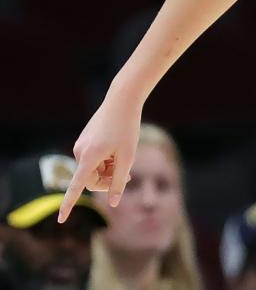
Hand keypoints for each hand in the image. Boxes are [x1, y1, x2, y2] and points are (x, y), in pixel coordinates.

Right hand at [56, 92, 142, 222]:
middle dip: (108, 181)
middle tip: (128, 175)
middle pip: (92, 180)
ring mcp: (80, 146)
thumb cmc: (128, 129)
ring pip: (94, 169)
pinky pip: (93, 159)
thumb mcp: (128, 157)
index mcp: (89, 157)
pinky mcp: (84, 141)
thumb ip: (119, 181)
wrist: (122, 101)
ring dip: (109, 169)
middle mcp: (80, 152)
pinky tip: (117, 149)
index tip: (61, 220)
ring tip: (124, 157)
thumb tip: (113, 203)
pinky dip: (105, 160)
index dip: (69, 204)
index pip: (77, 187)